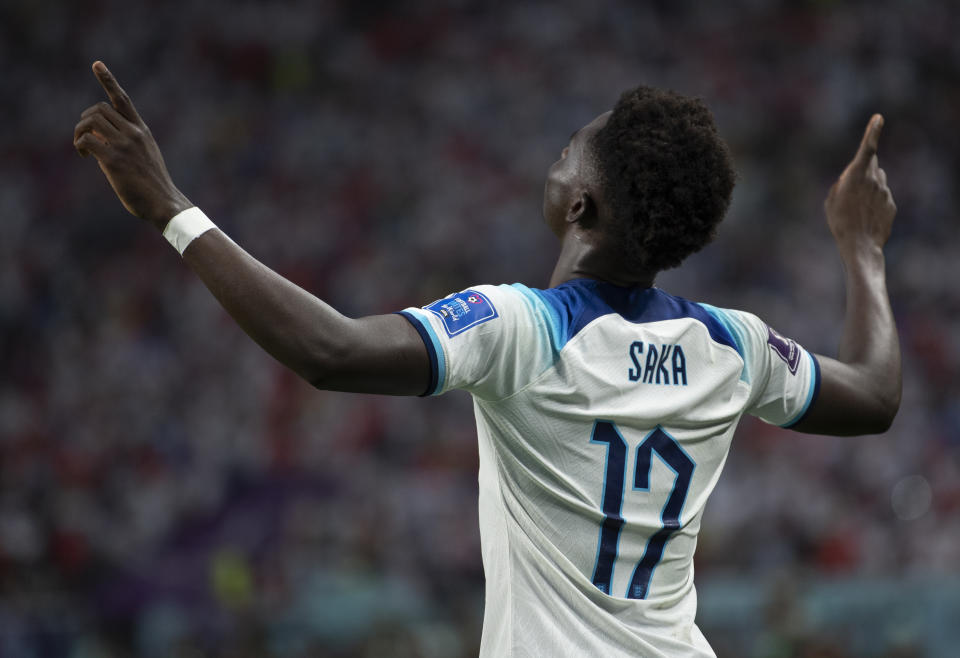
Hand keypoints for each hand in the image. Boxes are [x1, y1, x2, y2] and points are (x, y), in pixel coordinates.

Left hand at [74, 61, 191, 229]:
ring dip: (80, 131)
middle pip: (99, 108)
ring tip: (82, 148)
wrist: (165, 203)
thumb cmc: (153, 185)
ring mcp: (125, 145)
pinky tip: (83, 155)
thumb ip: (124, 143)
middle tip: (84, 137)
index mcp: (142, 131)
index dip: (108, 80)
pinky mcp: (114, 160)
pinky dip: (79, 145)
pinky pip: (87, 140)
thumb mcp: (144, 156)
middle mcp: (134, 133)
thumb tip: (98, 138)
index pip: (123, 99)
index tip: (96, 64)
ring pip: (91, 120)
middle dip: (85, 119)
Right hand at [824, 114, 896, 258]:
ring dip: (868, 188)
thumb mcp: (831, 200)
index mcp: (856, 175)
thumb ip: (842, 183)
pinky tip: (866, 218)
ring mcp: (885, 192)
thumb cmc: (840, 222)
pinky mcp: (891, 204)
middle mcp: (874, 180)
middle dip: (863, 170)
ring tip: (857, 209)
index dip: (873, 131)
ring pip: (878, 181)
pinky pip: (882, 197)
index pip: (867, 148)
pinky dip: (875, 203)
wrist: (860, 246)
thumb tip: (852, 178)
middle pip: (871, 165)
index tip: (879, 118)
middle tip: (851, 190)